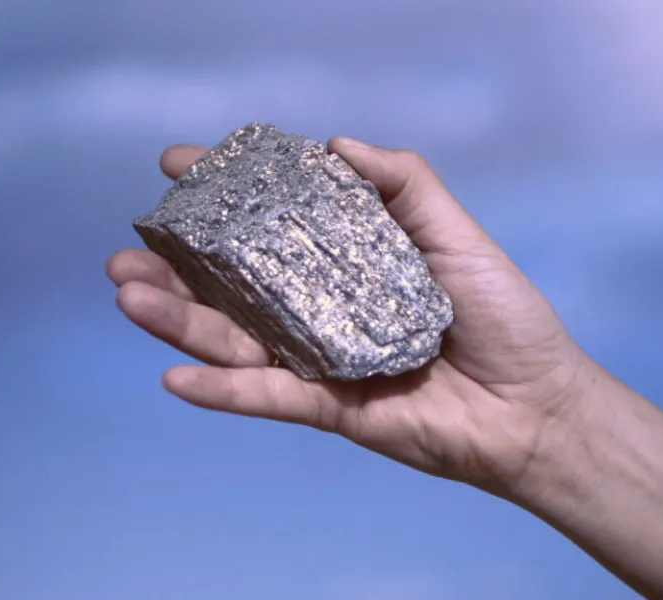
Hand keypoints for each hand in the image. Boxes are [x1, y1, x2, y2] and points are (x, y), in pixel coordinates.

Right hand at [106, 138, 593, 496]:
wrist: (535, 404)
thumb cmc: (504, 315)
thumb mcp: (456, 234)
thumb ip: (403, 184)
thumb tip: (335, 144)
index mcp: (347, 260)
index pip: (272, 223)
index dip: (224, 197)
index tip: (175, 167)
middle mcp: (324, 306)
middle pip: (236, 287)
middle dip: (178, 268)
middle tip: (129, 249)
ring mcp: (321, 358)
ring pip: (237, 340)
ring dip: (179, 322)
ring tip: (128, 294)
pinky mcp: (330, 408)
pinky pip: (268, 397)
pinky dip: (223, 390)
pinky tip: (173, 375)